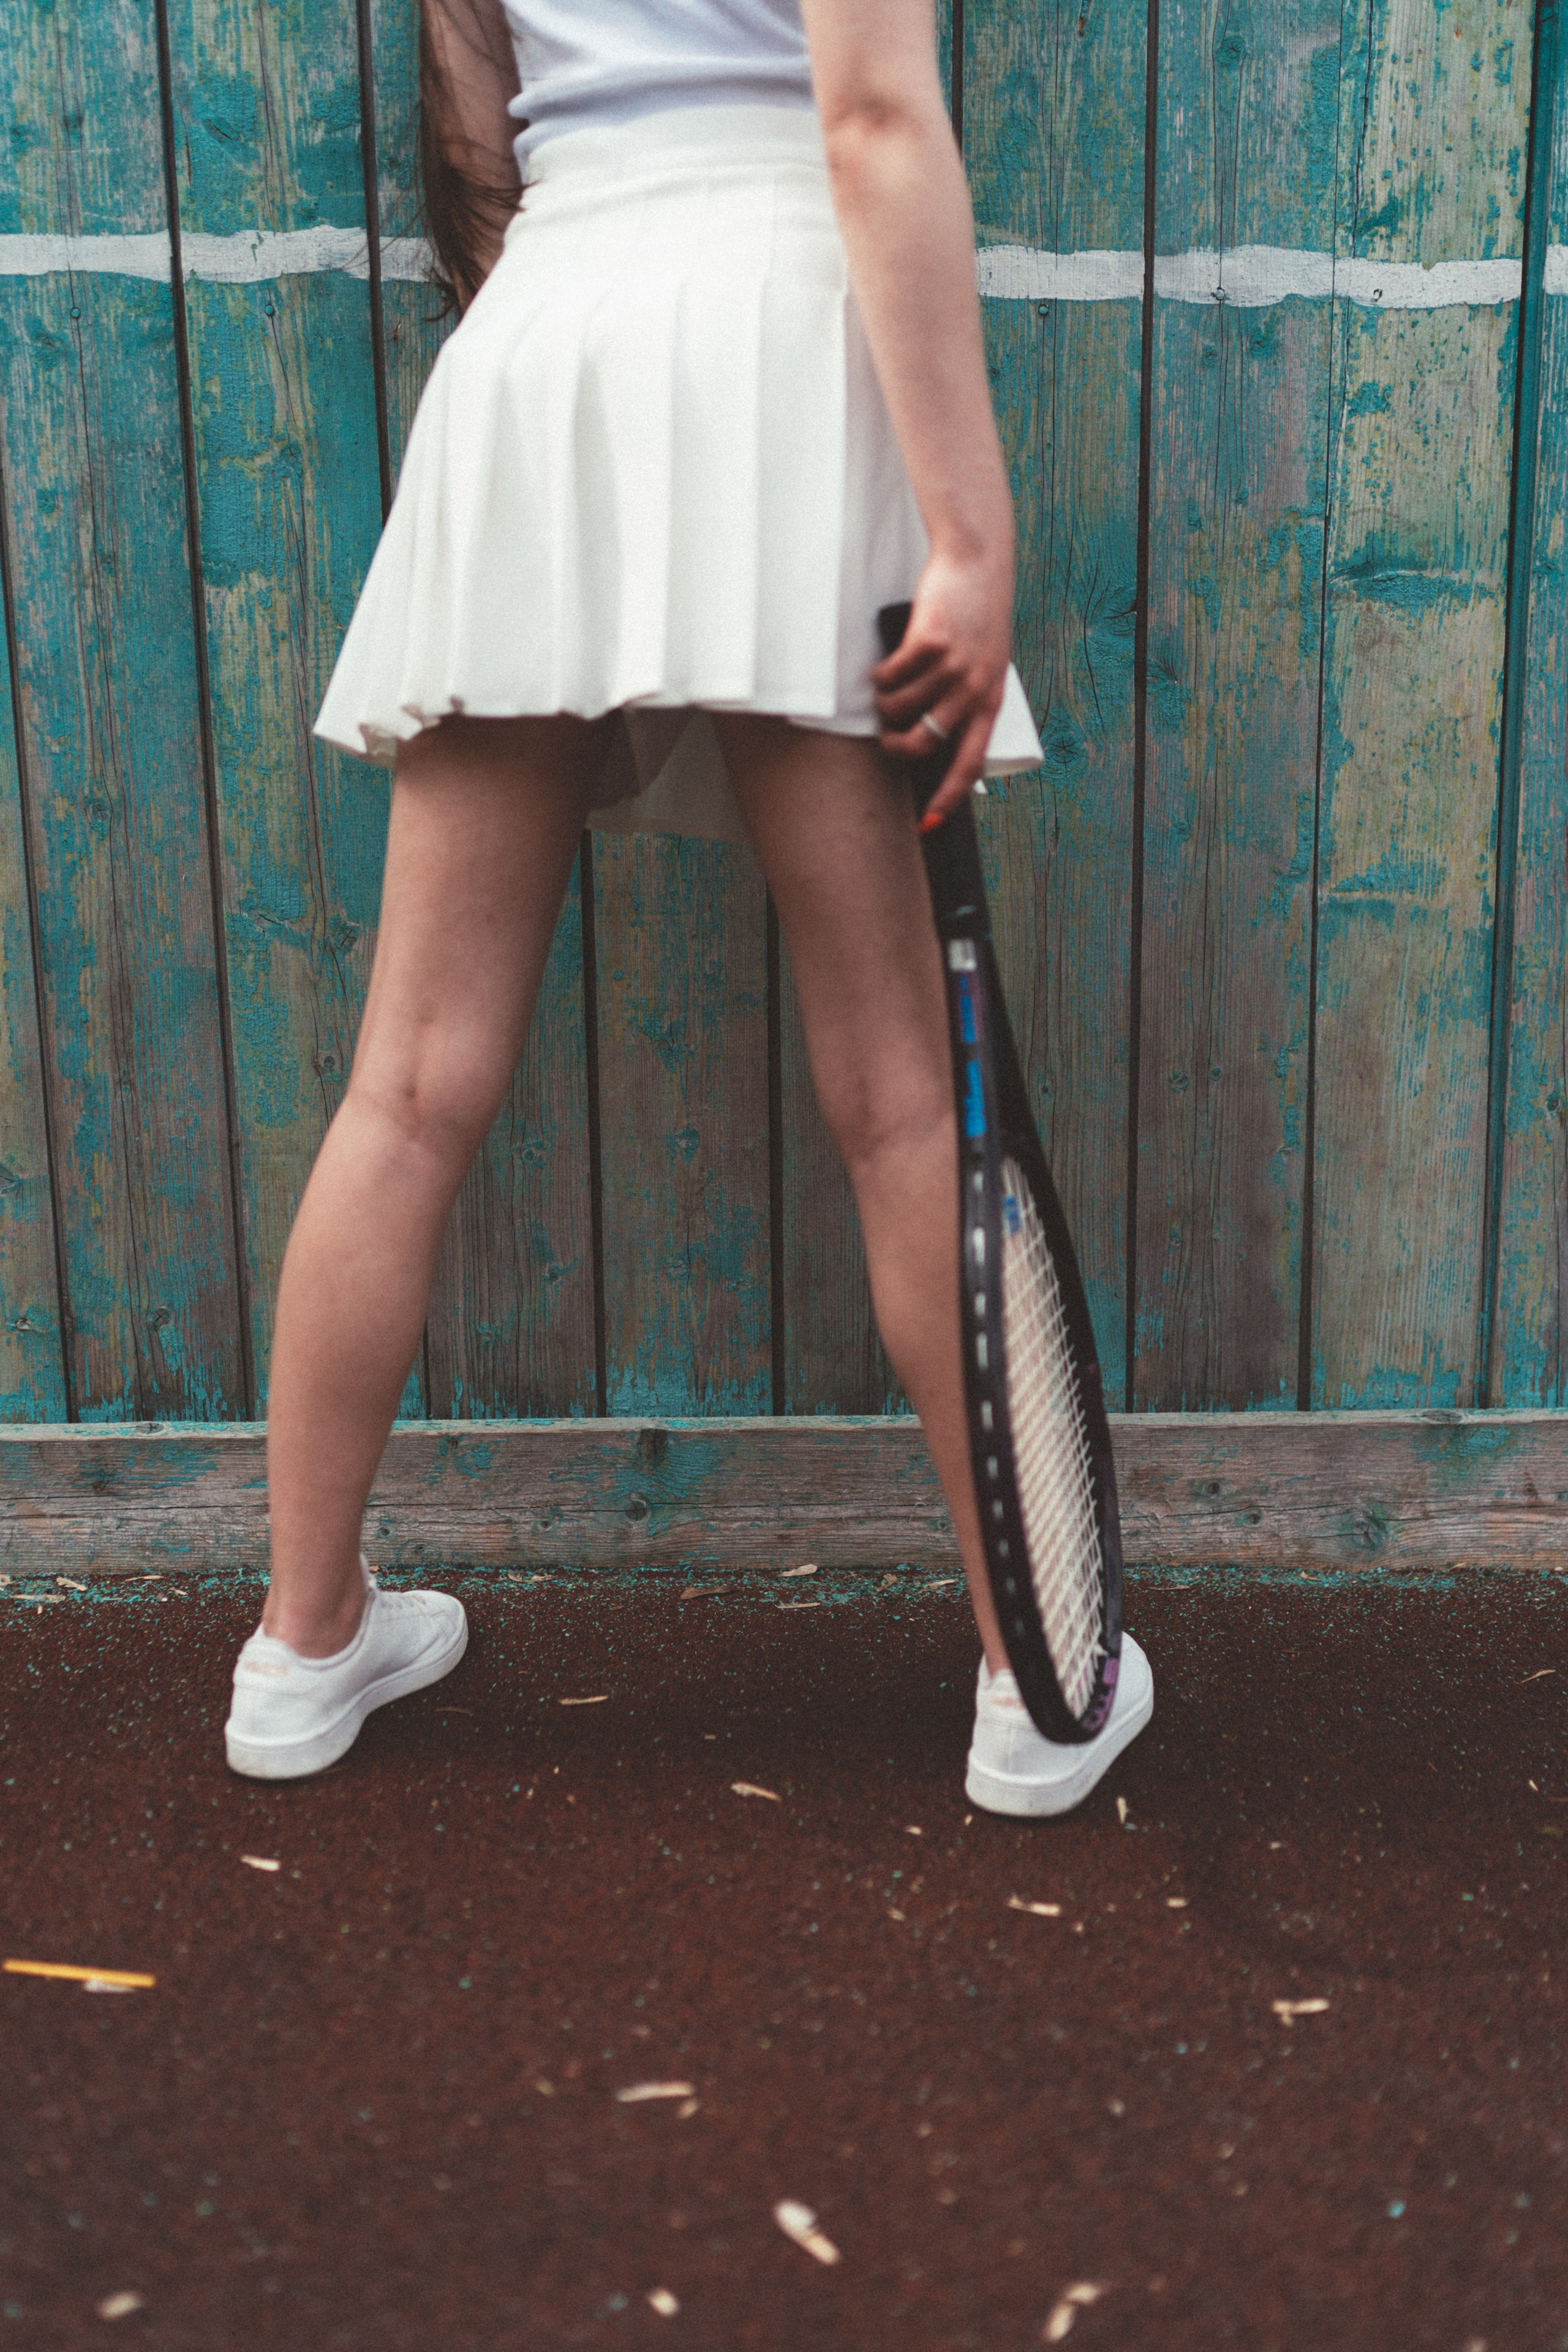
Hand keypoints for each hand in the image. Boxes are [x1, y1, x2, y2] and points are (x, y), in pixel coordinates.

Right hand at [871, 547, 1011, 828]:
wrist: (977, 561)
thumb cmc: (977, 611)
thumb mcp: (985, 660)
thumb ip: (967, 693)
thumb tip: (933, 729)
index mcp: (990, 699)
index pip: (970, 762)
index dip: (948, 796)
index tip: (930, 823)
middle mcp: (973, 688)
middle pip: (924, 743)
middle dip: (896, 747)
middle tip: (887, 736)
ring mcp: (952, 666)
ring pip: (900, 708)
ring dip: (885, 703)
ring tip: (887, 687)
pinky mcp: (929, 642)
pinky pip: (890, 676)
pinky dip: (881, 675)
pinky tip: (885, 667)